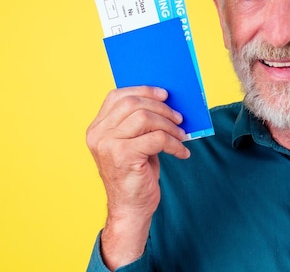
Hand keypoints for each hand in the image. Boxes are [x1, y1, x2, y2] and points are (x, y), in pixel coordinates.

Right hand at [86, 86, 189, 267]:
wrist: (130, 209)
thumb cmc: (135, 174)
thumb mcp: (134, 144)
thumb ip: (139, 123)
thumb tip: (166, 101)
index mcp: (97, 128)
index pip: (117, 96)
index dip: (143, 90)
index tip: (164, 94)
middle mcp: (98, 134)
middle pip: (133, 103)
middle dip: (162, 107)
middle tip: (179, 118)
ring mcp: (108, 145)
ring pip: (146, 117)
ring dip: (170, 125)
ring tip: (181, 136)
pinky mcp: (123, 156)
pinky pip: (157, 138)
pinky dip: (175, 144)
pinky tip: (182, 153)